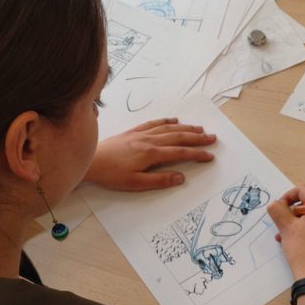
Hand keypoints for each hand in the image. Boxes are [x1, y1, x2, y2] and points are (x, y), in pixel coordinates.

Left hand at [84, 118, 215, 190]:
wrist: (92, 161)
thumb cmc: (112, 175)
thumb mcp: (136, 183)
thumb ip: (159, 180)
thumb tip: (180, 177)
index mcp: (152, 154)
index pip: (180, 153)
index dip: (197, 154)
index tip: (209, 155)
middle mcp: (149, 140)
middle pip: (178, 137)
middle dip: (197, 138)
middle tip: (212, 138)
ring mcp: (141, 134)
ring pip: (168, 128)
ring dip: (186, 128)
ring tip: (199, 129)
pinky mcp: (133, 132)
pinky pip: (153, 123)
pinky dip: (166, 121)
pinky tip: (174, 120)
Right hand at [267, 184, 304, 282]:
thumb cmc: (302, 250)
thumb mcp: (285, 227)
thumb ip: (277, 210)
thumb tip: (276, 204)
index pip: (304, 190)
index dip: (288, 196)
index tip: (279, 209)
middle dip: (293, 213)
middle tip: (281, 225)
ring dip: (299, 223)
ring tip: (286, 237)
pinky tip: (299, 243)